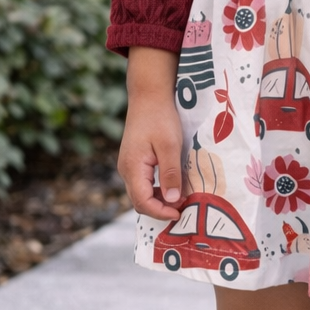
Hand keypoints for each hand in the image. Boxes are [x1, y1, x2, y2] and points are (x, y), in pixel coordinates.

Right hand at [117, 48, 183, 220]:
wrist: (149, 96)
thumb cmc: (160, 118)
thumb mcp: (170, 146)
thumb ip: (170, 174)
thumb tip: (173, 200)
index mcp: (132, 167)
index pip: (143, 202)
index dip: (161, 212)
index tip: (180, 213)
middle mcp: (126, 170)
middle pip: (140, 201)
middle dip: (161, 209)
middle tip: (183, 208)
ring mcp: (128, 166)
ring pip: (141, 193)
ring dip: (159, 200)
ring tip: (181, 198)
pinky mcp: (134, 161)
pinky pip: (143, 184)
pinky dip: (157, 190)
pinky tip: (173, 186)